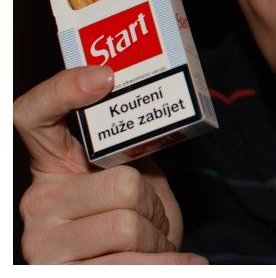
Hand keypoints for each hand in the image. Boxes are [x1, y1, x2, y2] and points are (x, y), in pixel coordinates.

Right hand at [14, 66, 207, 263]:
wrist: (124, 268)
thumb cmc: (131, 217)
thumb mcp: (129, 175)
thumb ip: (132, 148)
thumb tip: (166, 108)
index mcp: (52, 164)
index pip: (32, 115)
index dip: (63, 90)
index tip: (104, 77)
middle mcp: (39, 201)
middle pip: (123, 185)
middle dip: (156, 205)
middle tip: (153, 216)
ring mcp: (44, 243)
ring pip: (129, 227)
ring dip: (159, 239)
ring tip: (155, 243)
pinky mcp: (63, 276)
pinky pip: (130, 267)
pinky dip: (168, 264)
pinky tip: (184, 262)